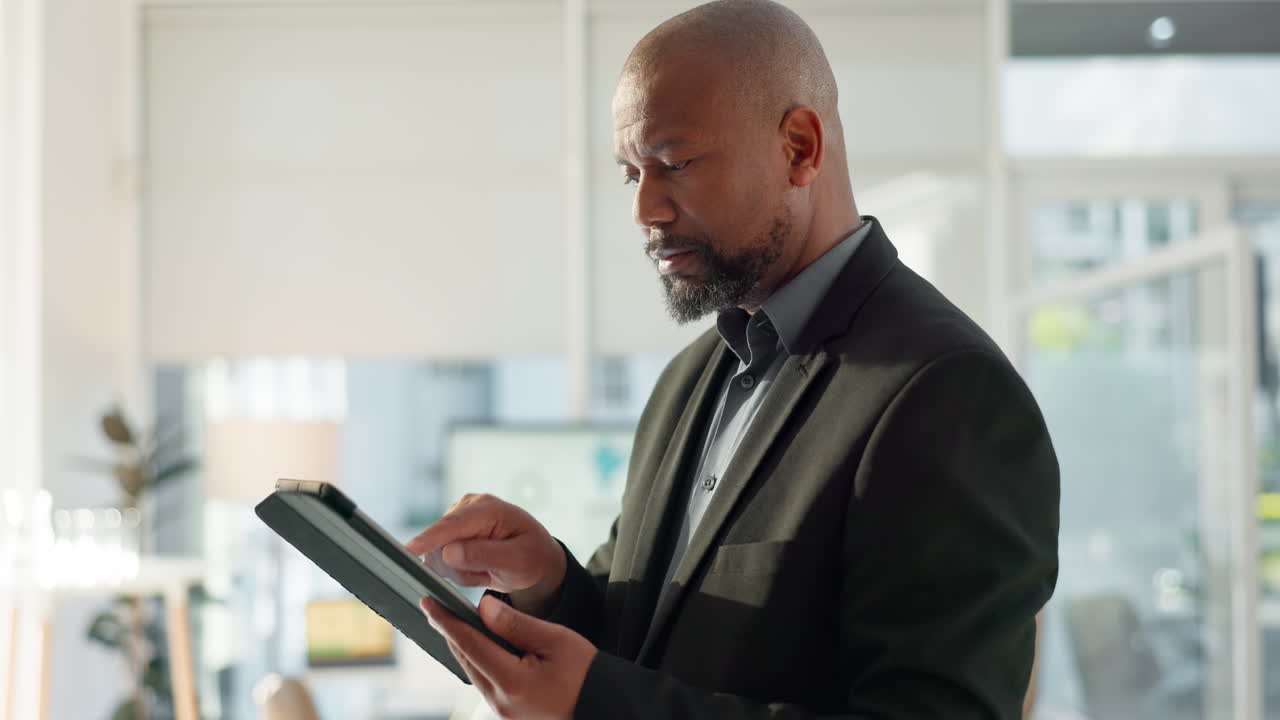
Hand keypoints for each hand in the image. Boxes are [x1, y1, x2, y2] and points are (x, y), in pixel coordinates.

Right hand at [406, 494, 566, 613]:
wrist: (535, 558)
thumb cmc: (532, 557)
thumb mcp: (517, 560)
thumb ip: (484, 555)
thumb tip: (448, 552)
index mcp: (487, 508)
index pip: (452, 525)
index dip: (428, 539)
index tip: (407, 551)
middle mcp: (467, 507)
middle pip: (439, 542)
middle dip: (459, 568)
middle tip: (487, 574)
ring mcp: (456, 519)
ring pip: (437, 555)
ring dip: (460, 572)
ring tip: (486, 570)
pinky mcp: (449, 533)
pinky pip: (439, 560)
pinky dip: (458, 571)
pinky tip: (477, 568)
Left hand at [422, 595, 595, 719]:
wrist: (604, 706)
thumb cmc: (587, 674)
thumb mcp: (555, 640)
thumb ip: (516, 624)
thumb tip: (483, 608)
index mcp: (512, 682)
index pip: (469, 643)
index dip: (446, 620)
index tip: (429, 602)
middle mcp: (501, 702)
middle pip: (465, 658)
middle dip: (449, 630)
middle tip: (435, 605)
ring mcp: (502, 711)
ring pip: (472, 670)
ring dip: (462, 644)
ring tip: (452, 620)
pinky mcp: (508, 713)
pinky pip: (484, 681)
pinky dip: (477, 659)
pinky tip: (478, 643)